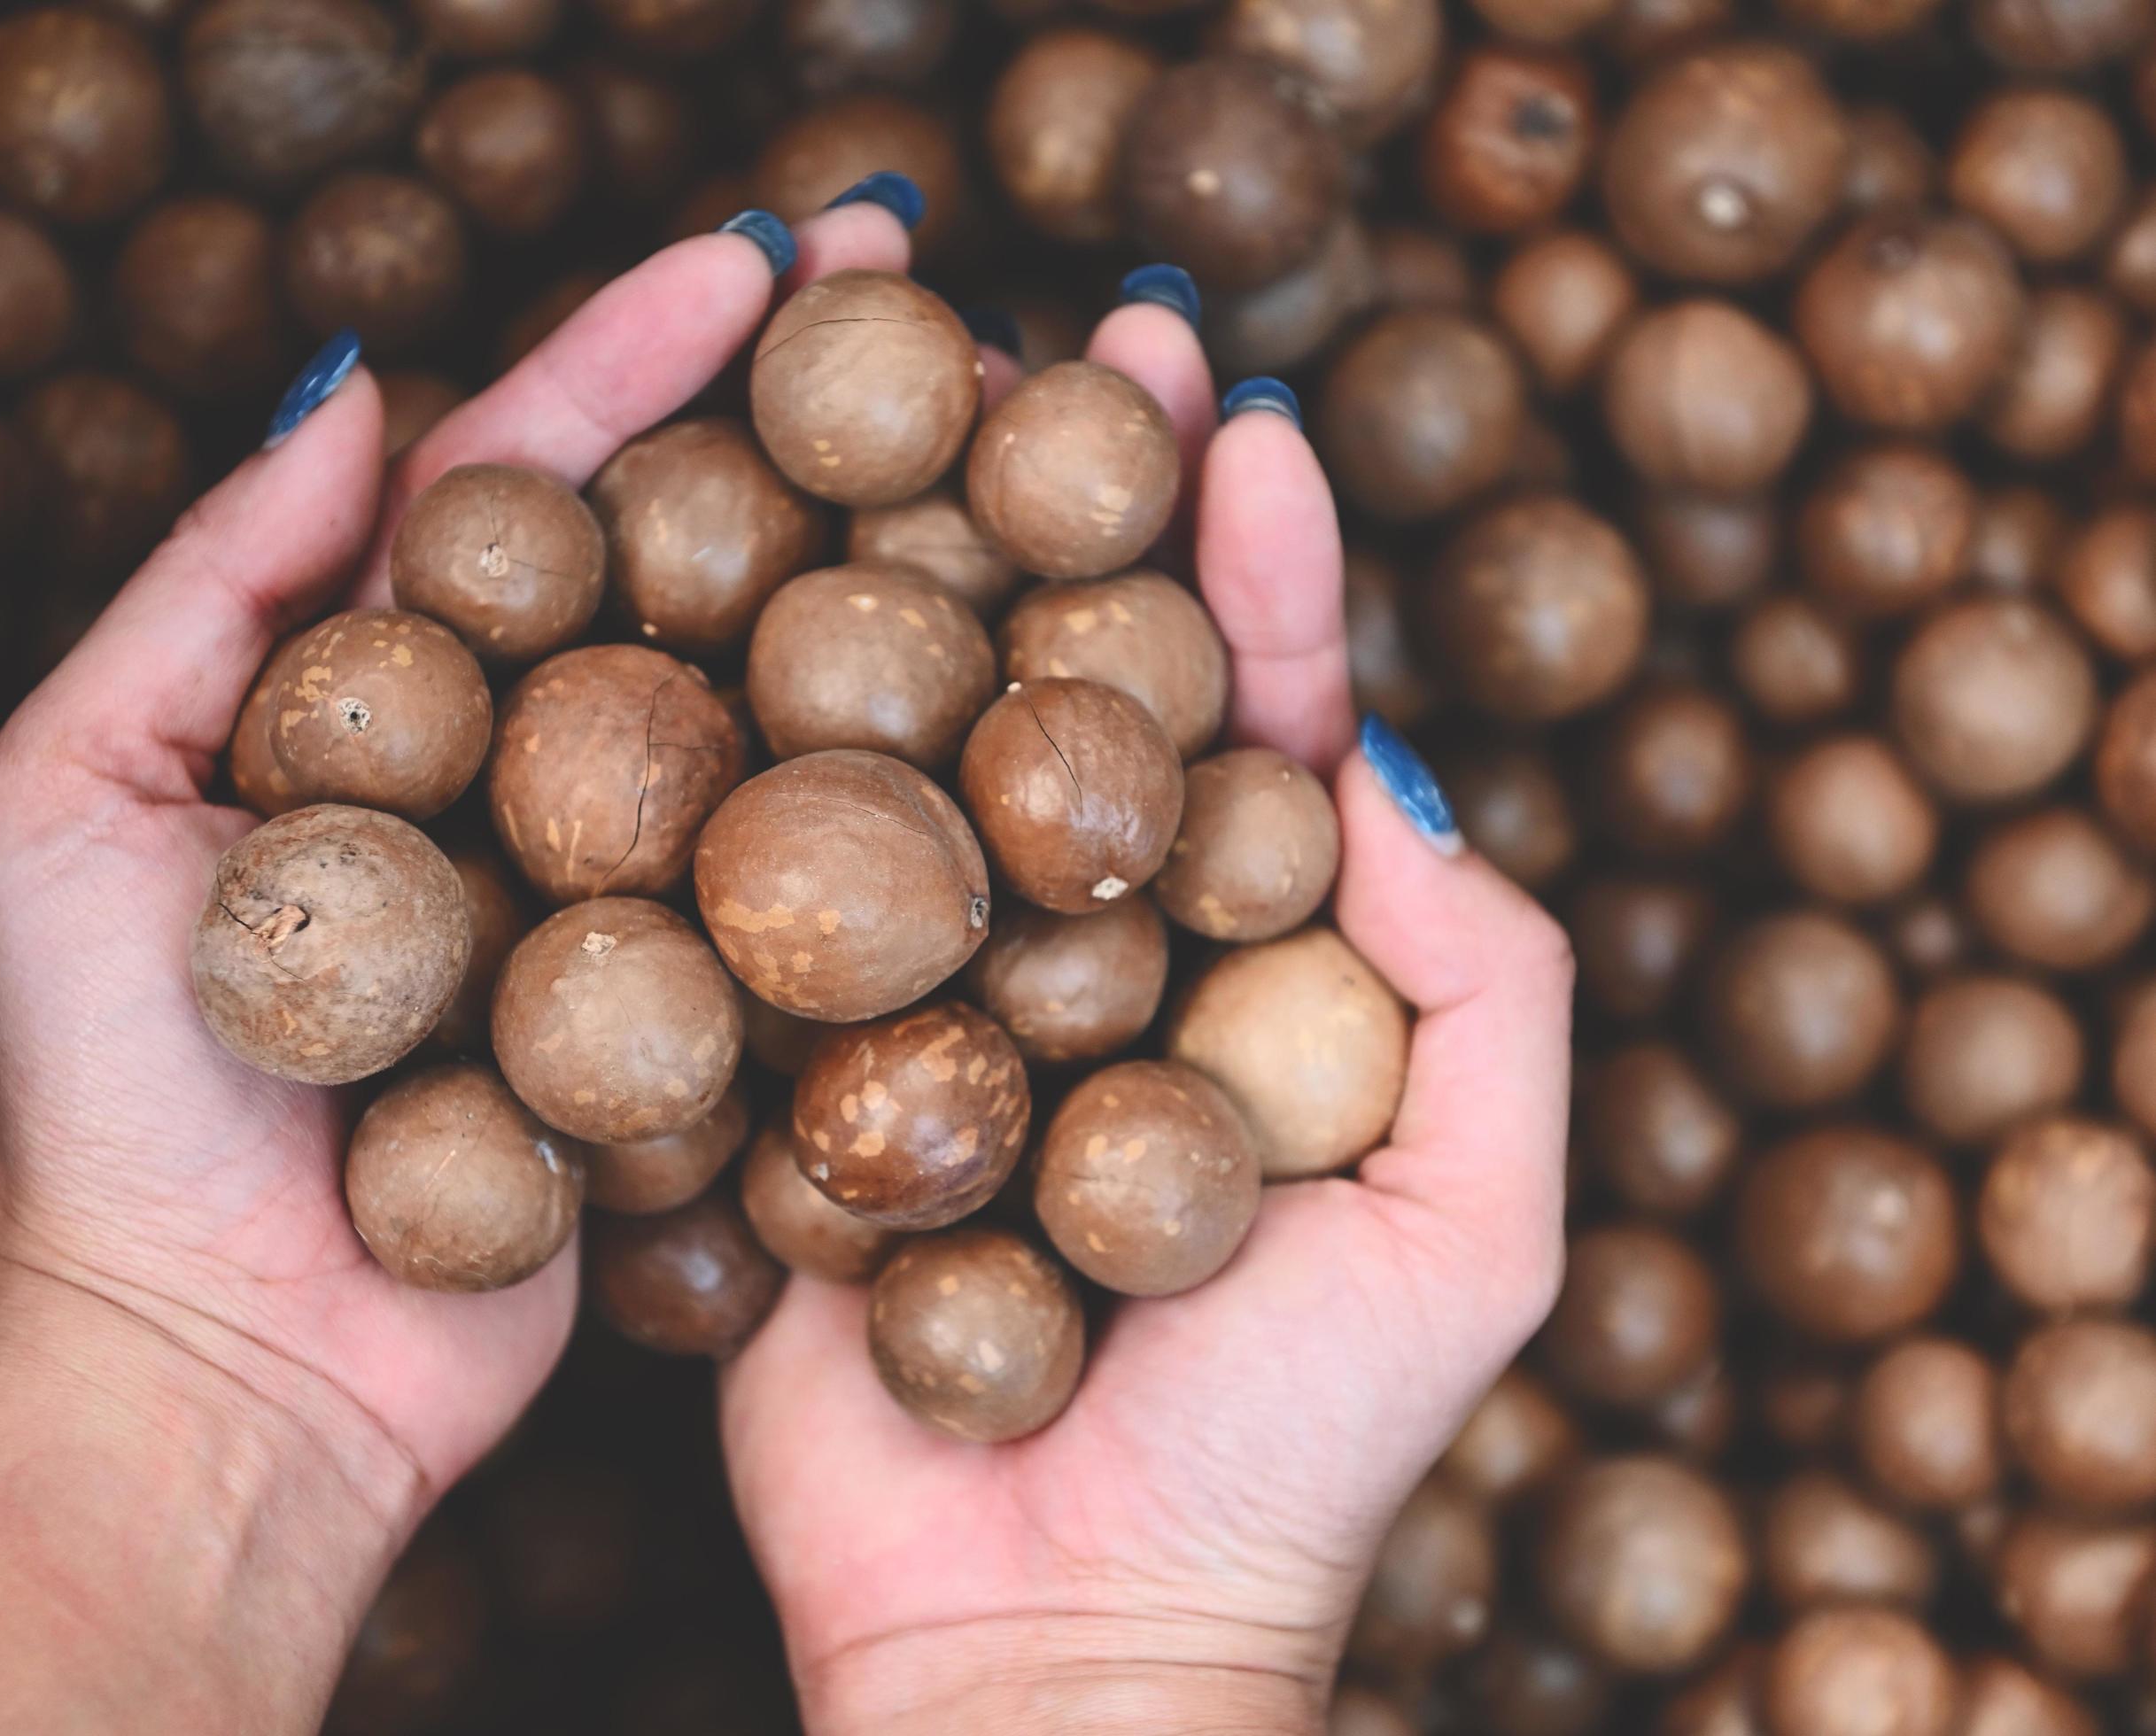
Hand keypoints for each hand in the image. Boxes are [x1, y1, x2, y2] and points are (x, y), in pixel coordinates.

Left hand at [0, 197, 920, 1734]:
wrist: (212, 1382)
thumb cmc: (105, 1107)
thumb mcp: (61, 807)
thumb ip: (204, 597)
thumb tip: (357, 392)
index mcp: (382, 712)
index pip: (528, 493)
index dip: (637, 360)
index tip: (766, 255)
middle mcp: (521, 791)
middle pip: (683, 573)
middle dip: (806, 430)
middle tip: (944, 305)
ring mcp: (626, 914)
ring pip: (777, 725)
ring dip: (893, 592)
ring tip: (1027, 462)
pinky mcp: (707, 1042)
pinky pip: (819, 909)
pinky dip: (915, 817)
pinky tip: (1029, 711)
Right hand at [720, 297, 1575, 1733]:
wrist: (1048, 1640)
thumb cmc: (1293, 1453)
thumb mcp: (1474, 1222)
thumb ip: (1488, 985)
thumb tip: (1386, 756)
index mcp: (1250, 973)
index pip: (1257, 727)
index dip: (1256, 564)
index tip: (1232, 408)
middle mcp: (1081, 958)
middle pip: (1077, 695)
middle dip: (1079, 506)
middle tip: (1073, 329)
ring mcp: (920, 1003)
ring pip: (913, 760)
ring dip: (907, 573)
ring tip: (890, 396)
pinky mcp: (782, 1069)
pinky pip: (768, 899)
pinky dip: (747, 753)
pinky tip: (719, 593)